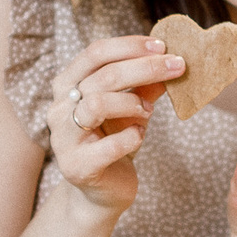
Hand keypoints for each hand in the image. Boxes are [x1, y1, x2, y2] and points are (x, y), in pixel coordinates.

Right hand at [46, 35, 181, 213]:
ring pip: (97, 104)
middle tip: (177, 67)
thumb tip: (172, 59)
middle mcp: (59, 109)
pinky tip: (138, 137)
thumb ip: (145, 84)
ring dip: (132, 103)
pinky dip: (132, 137)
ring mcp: (64, 139)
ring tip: (149, 112)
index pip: (95, 53)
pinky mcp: (77, 167)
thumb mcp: (131, 107)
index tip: (163, 46)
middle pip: (103, 76)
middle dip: (146, 68)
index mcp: (67, 86)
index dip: (129, 45)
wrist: (103, 191)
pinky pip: (110, 145)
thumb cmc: (114, 141)